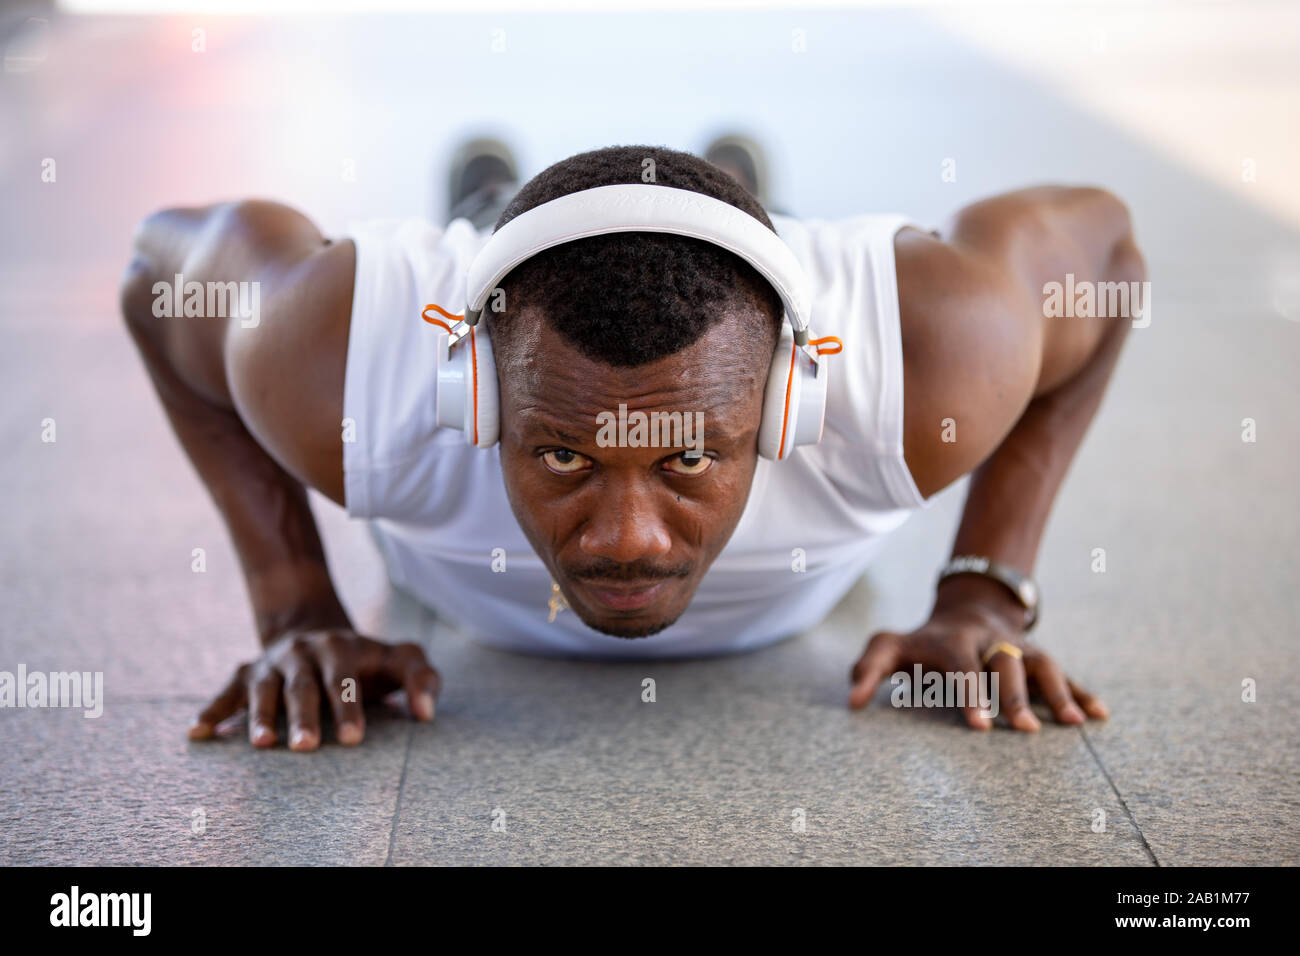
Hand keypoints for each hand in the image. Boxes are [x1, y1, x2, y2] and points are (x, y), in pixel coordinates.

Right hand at [188, 630, 440, 750]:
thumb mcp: (400, 659)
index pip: (344, 678)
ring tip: (263, 746)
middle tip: (307, 747)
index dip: (349, 707)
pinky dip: (213, 710)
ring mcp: (271, 664)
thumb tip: (427, 713)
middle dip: (304, 716)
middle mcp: (302, 653)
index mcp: (340, 648)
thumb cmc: (367, 661)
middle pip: (302, 686)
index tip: (353, 739)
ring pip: (263, 689)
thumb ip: (423, 678)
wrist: (317, 632)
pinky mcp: (246, 674)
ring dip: (260, 716)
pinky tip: (199, 732)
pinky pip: (226, 692)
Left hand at [847, 587, 1107, 730]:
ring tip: (1074, 724)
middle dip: (1016, 695)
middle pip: (1006, 665)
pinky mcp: (1039, 658)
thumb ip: (868, 670)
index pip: (962, 666)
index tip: (980, 725)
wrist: (966, 609)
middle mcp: (991, 642)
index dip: (970, 693)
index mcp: (954, 642)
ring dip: (1059, 692)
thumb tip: (853, 702)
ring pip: (1043, 664)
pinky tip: (1100, 715)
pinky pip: (1067, 674)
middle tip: (1024, 729)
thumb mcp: (889, 646)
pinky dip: (1084, 692)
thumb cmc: (922, 641)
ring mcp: (1019, 648)